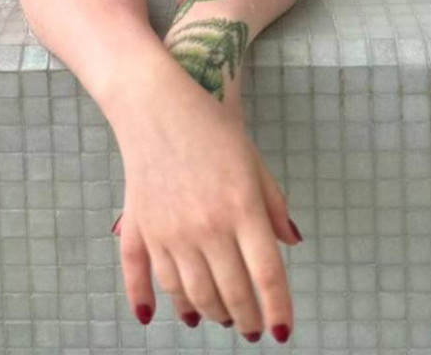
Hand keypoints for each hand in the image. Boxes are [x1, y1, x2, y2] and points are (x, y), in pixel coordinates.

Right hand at [109, 68, 301, 340]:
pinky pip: (143, 278)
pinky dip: (148, 302)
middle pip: (231, 293)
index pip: (267, 276)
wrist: (153, 100)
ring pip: (192, 295)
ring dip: (209, 313)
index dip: (277, 310)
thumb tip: (291, 242)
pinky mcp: (139, 227)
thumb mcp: (252, 160)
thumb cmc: (209, 125)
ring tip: (220, 315)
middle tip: (251, 327)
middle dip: (246, 319)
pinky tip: (154, 317)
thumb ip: (273, 203)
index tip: (281, 332)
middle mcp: (206, 226)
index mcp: (241, 208)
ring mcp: (169, 231)